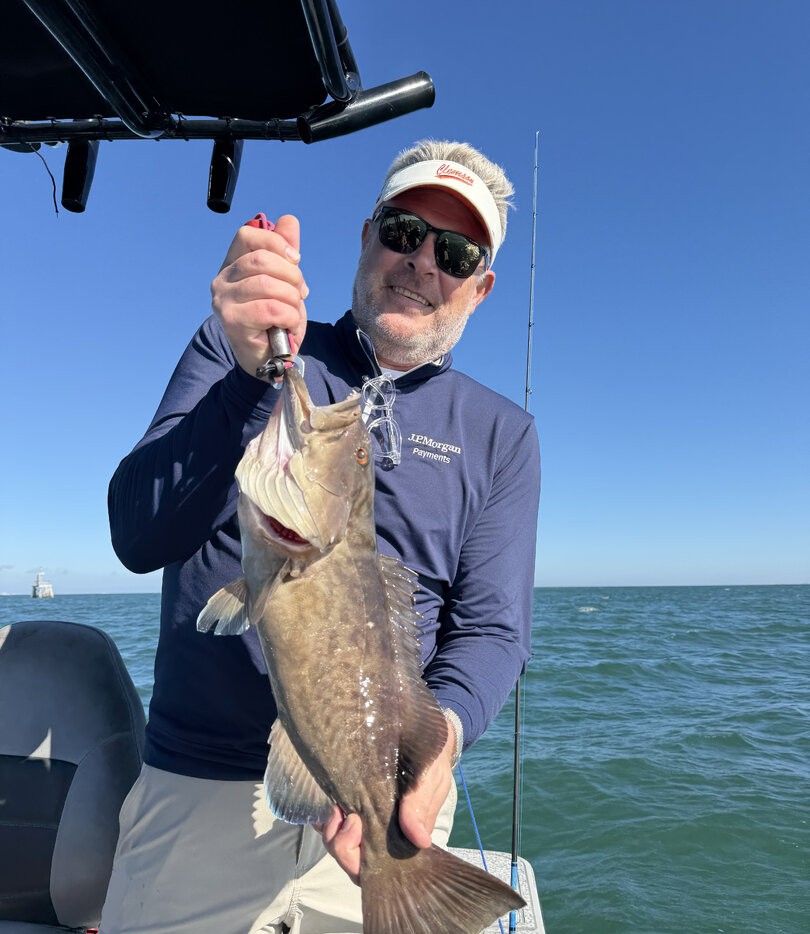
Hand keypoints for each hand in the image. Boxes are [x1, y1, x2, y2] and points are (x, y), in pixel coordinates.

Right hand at [211, 214, 308, 378]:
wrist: (270, 358)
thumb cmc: (275, 319)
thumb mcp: (285, 281)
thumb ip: (285, 252)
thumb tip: (288, 220)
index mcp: (232, 264)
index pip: (248, 234)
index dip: (276, 243)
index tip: (295, 260)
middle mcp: (222, 280)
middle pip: (261, 259)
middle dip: (292, 276)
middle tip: (299, 294)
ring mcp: (224, 300)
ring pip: (268, 284)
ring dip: (292, 300)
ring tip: (292, 313)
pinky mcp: (232, 321)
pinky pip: (271, 308)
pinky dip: (289, 316)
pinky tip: (288, 325)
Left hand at [318, 723, 455, 882]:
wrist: (423, 735)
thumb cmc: (429, 762)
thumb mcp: (432, 778)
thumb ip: (422, 805)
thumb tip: (420, 840)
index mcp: (402, 838)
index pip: (377, 868)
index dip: (360, 859)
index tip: (357, 826)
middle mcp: (380, 835)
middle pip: (352, 860)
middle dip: (342, 845)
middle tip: (348, 817)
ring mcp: (364, 820)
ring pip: (339, 844)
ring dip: (332, 831)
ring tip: (338, 807)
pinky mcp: (350, 803)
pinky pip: (330, 823)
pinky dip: (324, 819)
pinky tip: (329, 803)